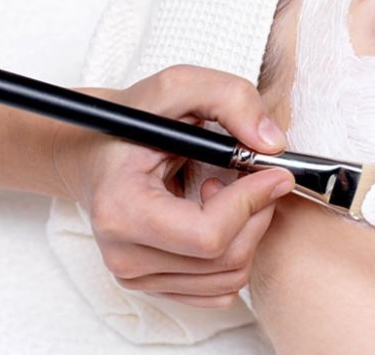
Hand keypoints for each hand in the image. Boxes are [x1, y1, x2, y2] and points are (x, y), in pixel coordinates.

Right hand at [54, 65, 294, 307]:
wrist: (95, 152)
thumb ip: (230, 99)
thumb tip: (272, 144)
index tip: (276, 172)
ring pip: (229, 277)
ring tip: (225, 194)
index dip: (253, 202)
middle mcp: (124, 256)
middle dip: (258, 214)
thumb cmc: (134, 120)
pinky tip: (218, 220)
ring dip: (248, 232)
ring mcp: (137, 277)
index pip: (209, 234)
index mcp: (122, 210)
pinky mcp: (153, 286)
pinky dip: (235, 254)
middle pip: (225, 259)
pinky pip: (219, 289)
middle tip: (257, 179)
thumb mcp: (178, 87)